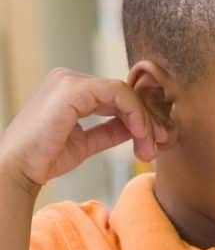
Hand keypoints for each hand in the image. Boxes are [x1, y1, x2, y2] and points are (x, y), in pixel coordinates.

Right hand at [0, 68, 166, 193]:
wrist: (18, 169)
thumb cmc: (45, 159)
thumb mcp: (86, 142)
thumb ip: (111, 130)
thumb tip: (139, 127)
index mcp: (72, 91)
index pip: (118, 98)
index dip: (142, 120)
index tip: (155, 144)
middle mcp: (71, 80)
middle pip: (125, 94)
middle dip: (148, 121)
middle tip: (161, 145)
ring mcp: (70, 81)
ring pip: (126, 93)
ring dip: (145, 122)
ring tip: (151, 148)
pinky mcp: (73, 89)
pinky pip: (119, 94)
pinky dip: (136, 114)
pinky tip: (141, 135)